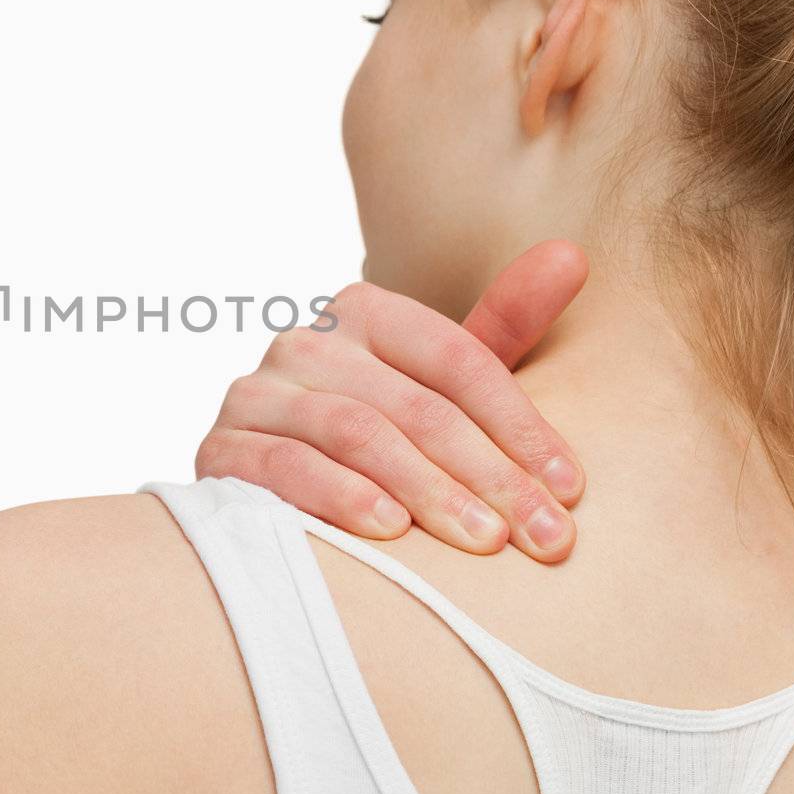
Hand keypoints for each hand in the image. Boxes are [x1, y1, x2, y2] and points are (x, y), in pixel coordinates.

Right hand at [194, 240, 588, 561]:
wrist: (268, 486)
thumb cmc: (379, 437)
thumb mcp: (441, 383)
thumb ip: (503, 326)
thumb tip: (572, 254)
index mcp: (363, 311)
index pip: (456, 358)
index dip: (520, 423)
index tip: (570, 489)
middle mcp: (305, 341)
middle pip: (414, 403)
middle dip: (490, 474)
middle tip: (543, 535)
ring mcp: (256, 392)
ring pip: (355, 432)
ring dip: (427, 489)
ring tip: (481, 540)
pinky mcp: (221, 447)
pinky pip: (285, 465)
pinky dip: (340, 497)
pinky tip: (389, 532)